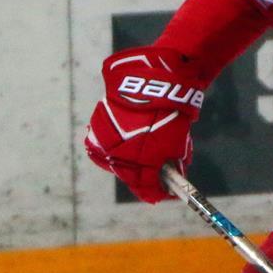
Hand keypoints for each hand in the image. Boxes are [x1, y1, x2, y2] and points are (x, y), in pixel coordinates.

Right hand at [84, 47, 205, 203]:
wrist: (154, 79)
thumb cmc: (169, 112)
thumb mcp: (176, 142)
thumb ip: (173, 163)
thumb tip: (174, 175)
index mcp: (137, 162)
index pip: (146, 187)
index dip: (157, 192)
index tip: (166, 194)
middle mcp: (116, 155)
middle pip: (129, 176)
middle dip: (143, 178)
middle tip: (156, 179)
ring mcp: (103, 141)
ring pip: (115, 160)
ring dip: (128, 162)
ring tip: (141, 159)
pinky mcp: (96, 125)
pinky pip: (105, 145)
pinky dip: (117, 146)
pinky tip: (126, 142)